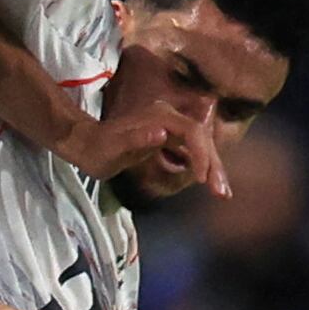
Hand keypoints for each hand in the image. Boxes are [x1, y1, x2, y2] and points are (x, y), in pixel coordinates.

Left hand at [58, 90, 231, 198]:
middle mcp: (169, 118)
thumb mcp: (113, 147)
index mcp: (160, 116)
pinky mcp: (168, 138)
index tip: (201, 179)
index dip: (201, 154)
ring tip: (222, 193)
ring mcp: (170, 127)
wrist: (86, 144)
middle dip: (213, 165)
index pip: (192, 132)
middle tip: (222, 193)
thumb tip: (162, 133)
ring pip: (200, 146)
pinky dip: (201, 166)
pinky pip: (191, 151)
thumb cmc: (98, 148)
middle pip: (201, 139)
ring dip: (212, 168)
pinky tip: (209, 182)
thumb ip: (137, 138)